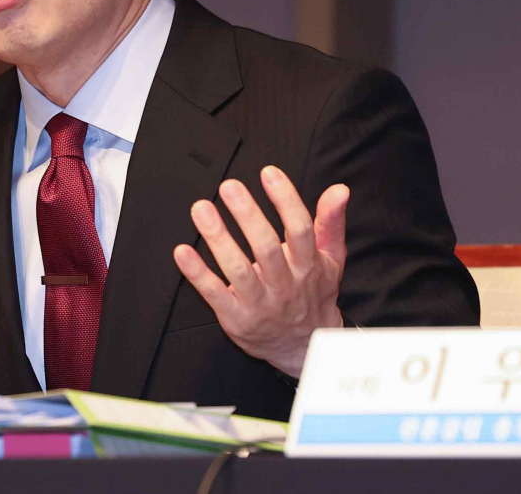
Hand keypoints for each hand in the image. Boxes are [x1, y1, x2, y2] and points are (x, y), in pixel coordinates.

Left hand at [172, 165, 348, 377]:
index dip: (286, 201)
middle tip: (229, 186)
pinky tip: (182, 252)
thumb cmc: (313, 293)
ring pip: (237, 269)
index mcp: (308, 267)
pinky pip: (214, 294)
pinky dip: (197, 274)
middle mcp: (284, 285)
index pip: (300, 230)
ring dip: (218, 238)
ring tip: (201, 209)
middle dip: (247, 215)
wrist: (304, 347)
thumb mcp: (331, 260)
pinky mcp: (235, 318)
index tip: (269, 173)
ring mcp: (259, 303)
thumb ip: (331, 223)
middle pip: (266, 247)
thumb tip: (339, 189)